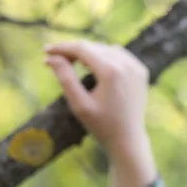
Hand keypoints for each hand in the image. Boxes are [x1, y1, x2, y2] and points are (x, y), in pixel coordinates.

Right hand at [44, 40, 149, 162]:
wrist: (128, 139)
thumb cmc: (101, 125)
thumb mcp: (79, 104)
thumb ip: (65, 78)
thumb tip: (52, 57)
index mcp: (111, 71)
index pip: (82, 49)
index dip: (62, 48)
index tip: (45, 51)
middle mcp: (127, 65)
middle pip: (94, 47)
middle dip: (72, 51)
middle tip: (53, 60)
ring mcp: (136, 67)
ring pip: (106, 49)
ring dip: (88, 52)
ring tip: (70, 62)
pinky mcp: (141, 71)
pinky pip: (119, 55)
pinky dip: (104, 56)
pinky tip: (92, 64)